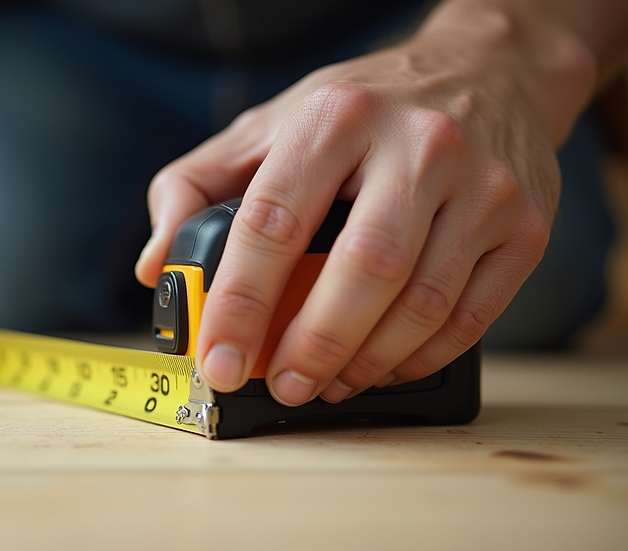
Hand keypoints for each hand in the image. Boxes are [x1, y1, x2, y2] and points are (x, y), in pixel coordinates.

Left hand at [136, 9, 593, 403]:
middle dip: (312, 345)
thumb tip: (155, 267)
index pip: (274, 223)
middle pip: (362, 271)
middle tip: (281, 384)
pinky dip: (419, 357)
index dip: (240, 303)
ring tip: (327, 382)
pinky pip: (472, 316)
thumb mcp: (268, 125)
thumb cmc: (362, 109)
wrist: (489, 71)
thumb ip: (195, 188)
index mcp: (335, 117)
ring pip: (422, 303)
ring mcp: (483, 185)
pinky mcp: (525, 225)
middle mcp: (418, 144)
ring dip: (366, 362)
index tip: (218, 359)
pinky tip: (381, 365)